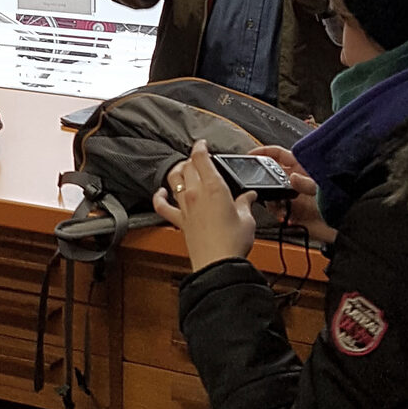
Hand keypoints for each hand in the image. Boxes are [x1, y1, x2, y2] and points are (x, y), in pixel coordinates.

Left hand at [151, 140, 256, 271]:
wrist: (218, 264)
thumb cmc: (233, 242)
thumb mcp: (247, 219)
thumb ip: (245, 203)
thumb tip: (249, 197)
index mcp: (214, 187)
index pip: (201, 157)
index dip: (200, 146)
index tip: (203, 144)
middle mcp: (195, 193)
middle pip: (187, 166)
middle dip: (193, 160)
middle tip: (201, 161)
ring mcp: (185, 207)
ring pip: (173, 179)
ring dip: (178, 171)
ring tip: (184, 170)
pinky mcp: (179, 221)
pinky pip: (162, 205)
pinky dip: (159, 197)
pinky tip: (161, 192)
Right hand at [249, 144, 336, 244]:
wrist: (346, 225)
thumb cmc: (344, 199)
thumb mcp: (325, 186)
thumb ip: (308, 182)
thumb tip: (292, 178)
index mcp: (302, 167)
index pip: (279, 154)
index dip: (264, 151)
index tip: (251, 154)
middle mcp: (296, 180)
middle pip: (270, 173)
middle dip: (263, 179)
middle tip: (259, 184)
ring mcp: (293, 196)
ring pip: (271, 193)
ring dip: (270, 199)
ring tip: (278, 204)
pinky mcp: (292, 211)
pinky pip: (276, 210)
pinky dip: (277, 213)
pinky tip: (284, 215)